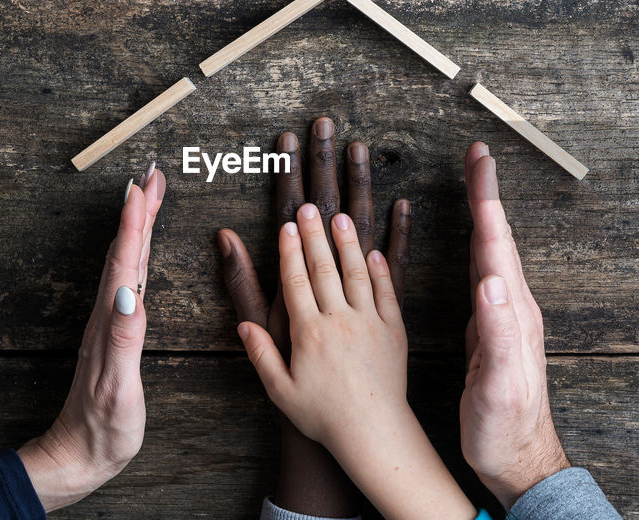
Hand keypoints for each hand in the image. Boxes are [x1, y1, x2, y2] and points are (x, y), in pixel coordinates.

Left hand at [18, 167, 165, 511]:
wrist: (78, 454)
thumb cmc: (102, 427)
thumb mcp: (118, 388)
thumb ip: (124, 340)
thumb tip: (131, 294)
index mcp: (111, 322)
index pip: (125, 262)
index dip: (135, 222)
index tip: (143, 186)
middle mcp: (107, 315)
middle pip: (124, 251)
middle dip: (138, 210)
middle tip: (152, 175)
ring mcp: (109, 322)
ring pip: (125, 261)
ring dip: (137, 226)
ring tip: (149, 197)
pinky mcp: (115, 332)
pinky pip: (129, 280)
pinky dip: (137, 254)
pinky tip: (143, 250)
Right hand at [238, 204, 473, 519]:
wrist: (372, 433)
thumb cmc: (323, 417)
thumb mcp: (281, 391)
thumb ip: (262, 355)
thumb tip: (244, 328)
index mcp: (309, 334)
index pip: (296, 282)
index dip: (291, 252)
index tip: (287, 226)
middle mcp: (340, 321)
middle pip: (325, 268)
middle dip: (315, 234)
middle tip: (310, 206)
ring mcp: (370, 323)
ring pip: (357, 273)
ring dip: (348, 242)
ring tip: (342, 216)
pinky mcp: (394, 331)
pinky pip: (388, 293)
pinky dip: (382, 271)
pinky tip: (376, 253)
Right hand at [460, 143, 568, 509]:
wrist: (518, 459)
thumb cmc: (506, 427)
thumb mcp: (500, 384)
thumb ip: (498, 333)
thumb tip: (491, 282)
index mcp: (512, 312)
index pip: (496, 244)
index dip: (485, 199)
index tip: (480, 161)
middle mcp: (512, 307)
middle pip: (496, 237)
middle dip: (486, 192)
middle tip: (478, 154)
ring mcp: (504, 316)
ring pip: (491, 251)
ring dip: (483, 213)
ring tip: (475, 183)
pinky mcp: (492, 328)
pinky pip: (483, 272)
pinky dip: (477, 245)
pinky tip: (471, 242)